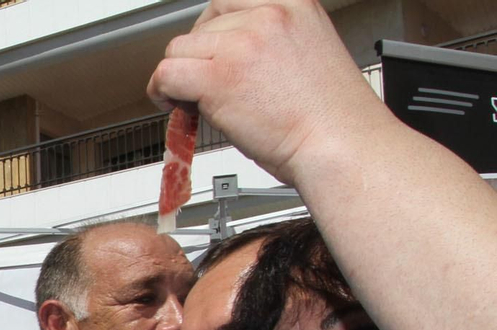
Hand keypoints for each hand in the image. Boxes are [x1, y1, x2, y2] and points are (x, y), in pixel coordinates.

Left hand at [145, 0, 392, 185]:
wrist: (339, 143)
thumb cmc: (328, 116)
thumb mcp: (306, 53)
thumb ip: (268, 44)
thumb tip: (226, 57)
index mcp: (294, 4)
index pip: (230, 2)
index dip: (213, 30)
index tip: (210, 53)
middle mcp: (268, 15)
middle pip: (202, 26)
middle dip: (197, 56)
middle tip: (200, 84)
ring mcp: (243, 43)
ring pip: (179, 49)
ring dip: (178, 75)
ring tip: (190, 100)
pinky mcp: (220, 76)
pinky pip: (167, 74)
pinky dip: (161, 91)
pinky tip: (172, 105)